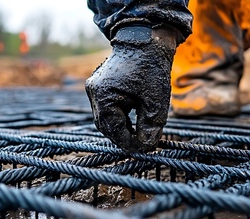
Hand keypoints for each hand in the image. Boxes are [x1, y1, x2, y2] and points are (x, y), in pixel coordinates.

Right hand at [85, 26, 176, 151]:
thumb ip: (150, 127)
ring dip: (121, 126)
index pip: (113, 130)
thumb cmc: (151, 67)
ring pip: (106, 116)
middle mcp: (94, 92)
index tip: (144, 150)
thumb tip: (146, 147)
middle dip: (123, 136)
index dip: (129, 143)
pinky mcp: (100, 84)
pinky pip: (107, 106)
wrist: (146, 38)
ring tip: (138, 133)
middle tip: (141, 144)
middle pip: (106, 125)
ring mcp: (94, 87)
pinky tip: (133, 118)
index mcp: (103, 96)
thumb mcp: (155, 101)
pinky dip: (119, 115)